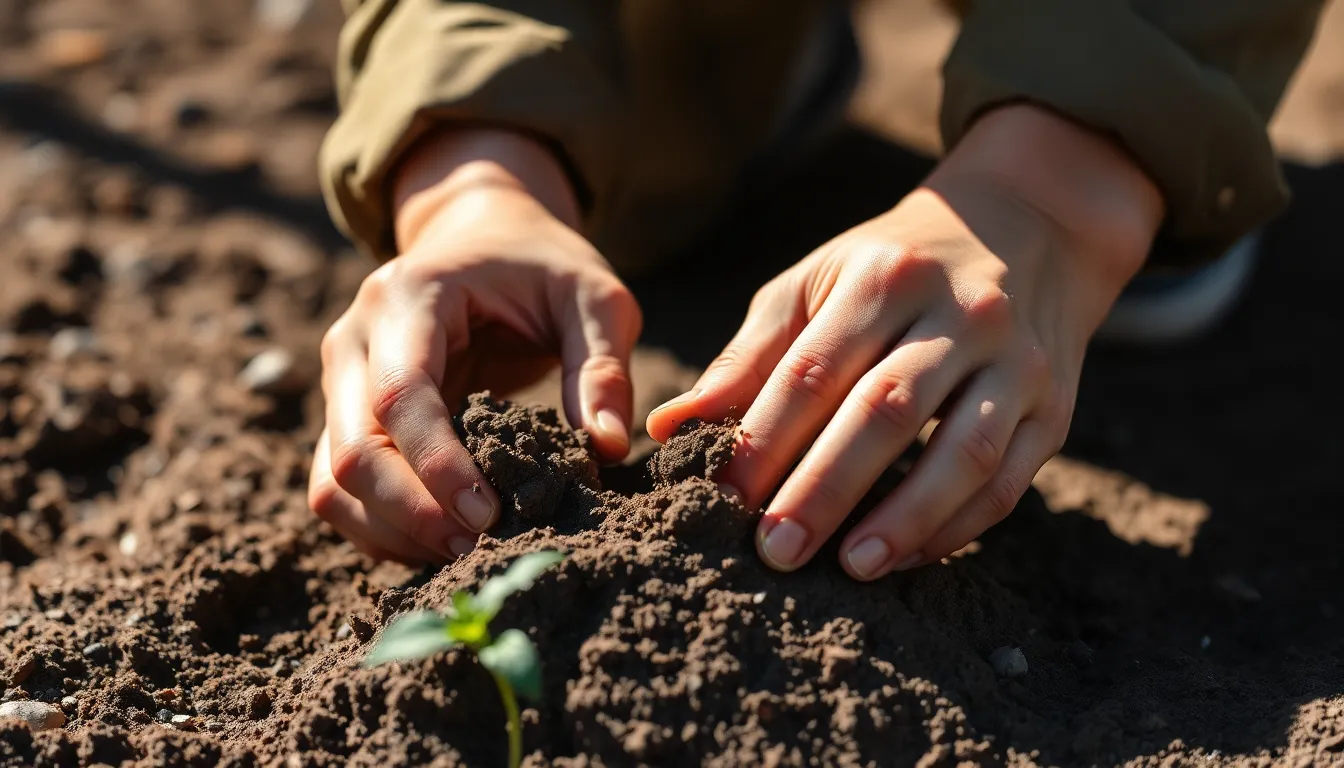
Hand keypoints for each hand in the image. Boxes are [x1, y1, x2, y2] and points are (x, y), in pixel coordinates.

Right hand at [309, 128, 640, 562]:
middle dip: (411, 513)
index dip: (437, 465)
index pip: (399, 395)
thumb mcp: (593, 296)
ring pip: (333, 481)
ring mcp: (340, 381)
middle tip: (483, 548)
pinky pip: (340, 490)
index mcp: (408, 297)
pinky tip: (442, 543)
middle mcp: (354, 339)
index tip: (489, 515)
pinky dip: (382, 529)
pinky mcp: (346, 418)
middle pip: (351, 449)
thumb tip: (608, 448)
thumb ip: (603, 365)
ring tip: (467, 555)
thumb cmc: (541, 264)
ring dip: (392, 531)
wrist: (483, 234)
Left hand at [647, 105, 1163, 578]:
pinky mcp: (1053, 408)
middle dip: (826, 487)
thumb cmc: (893, 267)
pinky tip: (906, 556)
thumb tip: (670, 426)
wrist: (1028, 229)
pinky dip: (957, 524)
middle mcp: (960, 315)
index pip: (815, 369)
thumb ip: (749, 356)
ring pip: (963, 451)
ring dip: (904, 517)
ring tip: (850, 568)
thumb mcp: (818, 283)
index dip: (766, 437)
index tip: (722, 496)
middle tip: (774, 551)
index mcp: (886, 277)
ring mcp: (1016, 362)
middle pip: (886, 410)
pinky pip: (1008, 478)